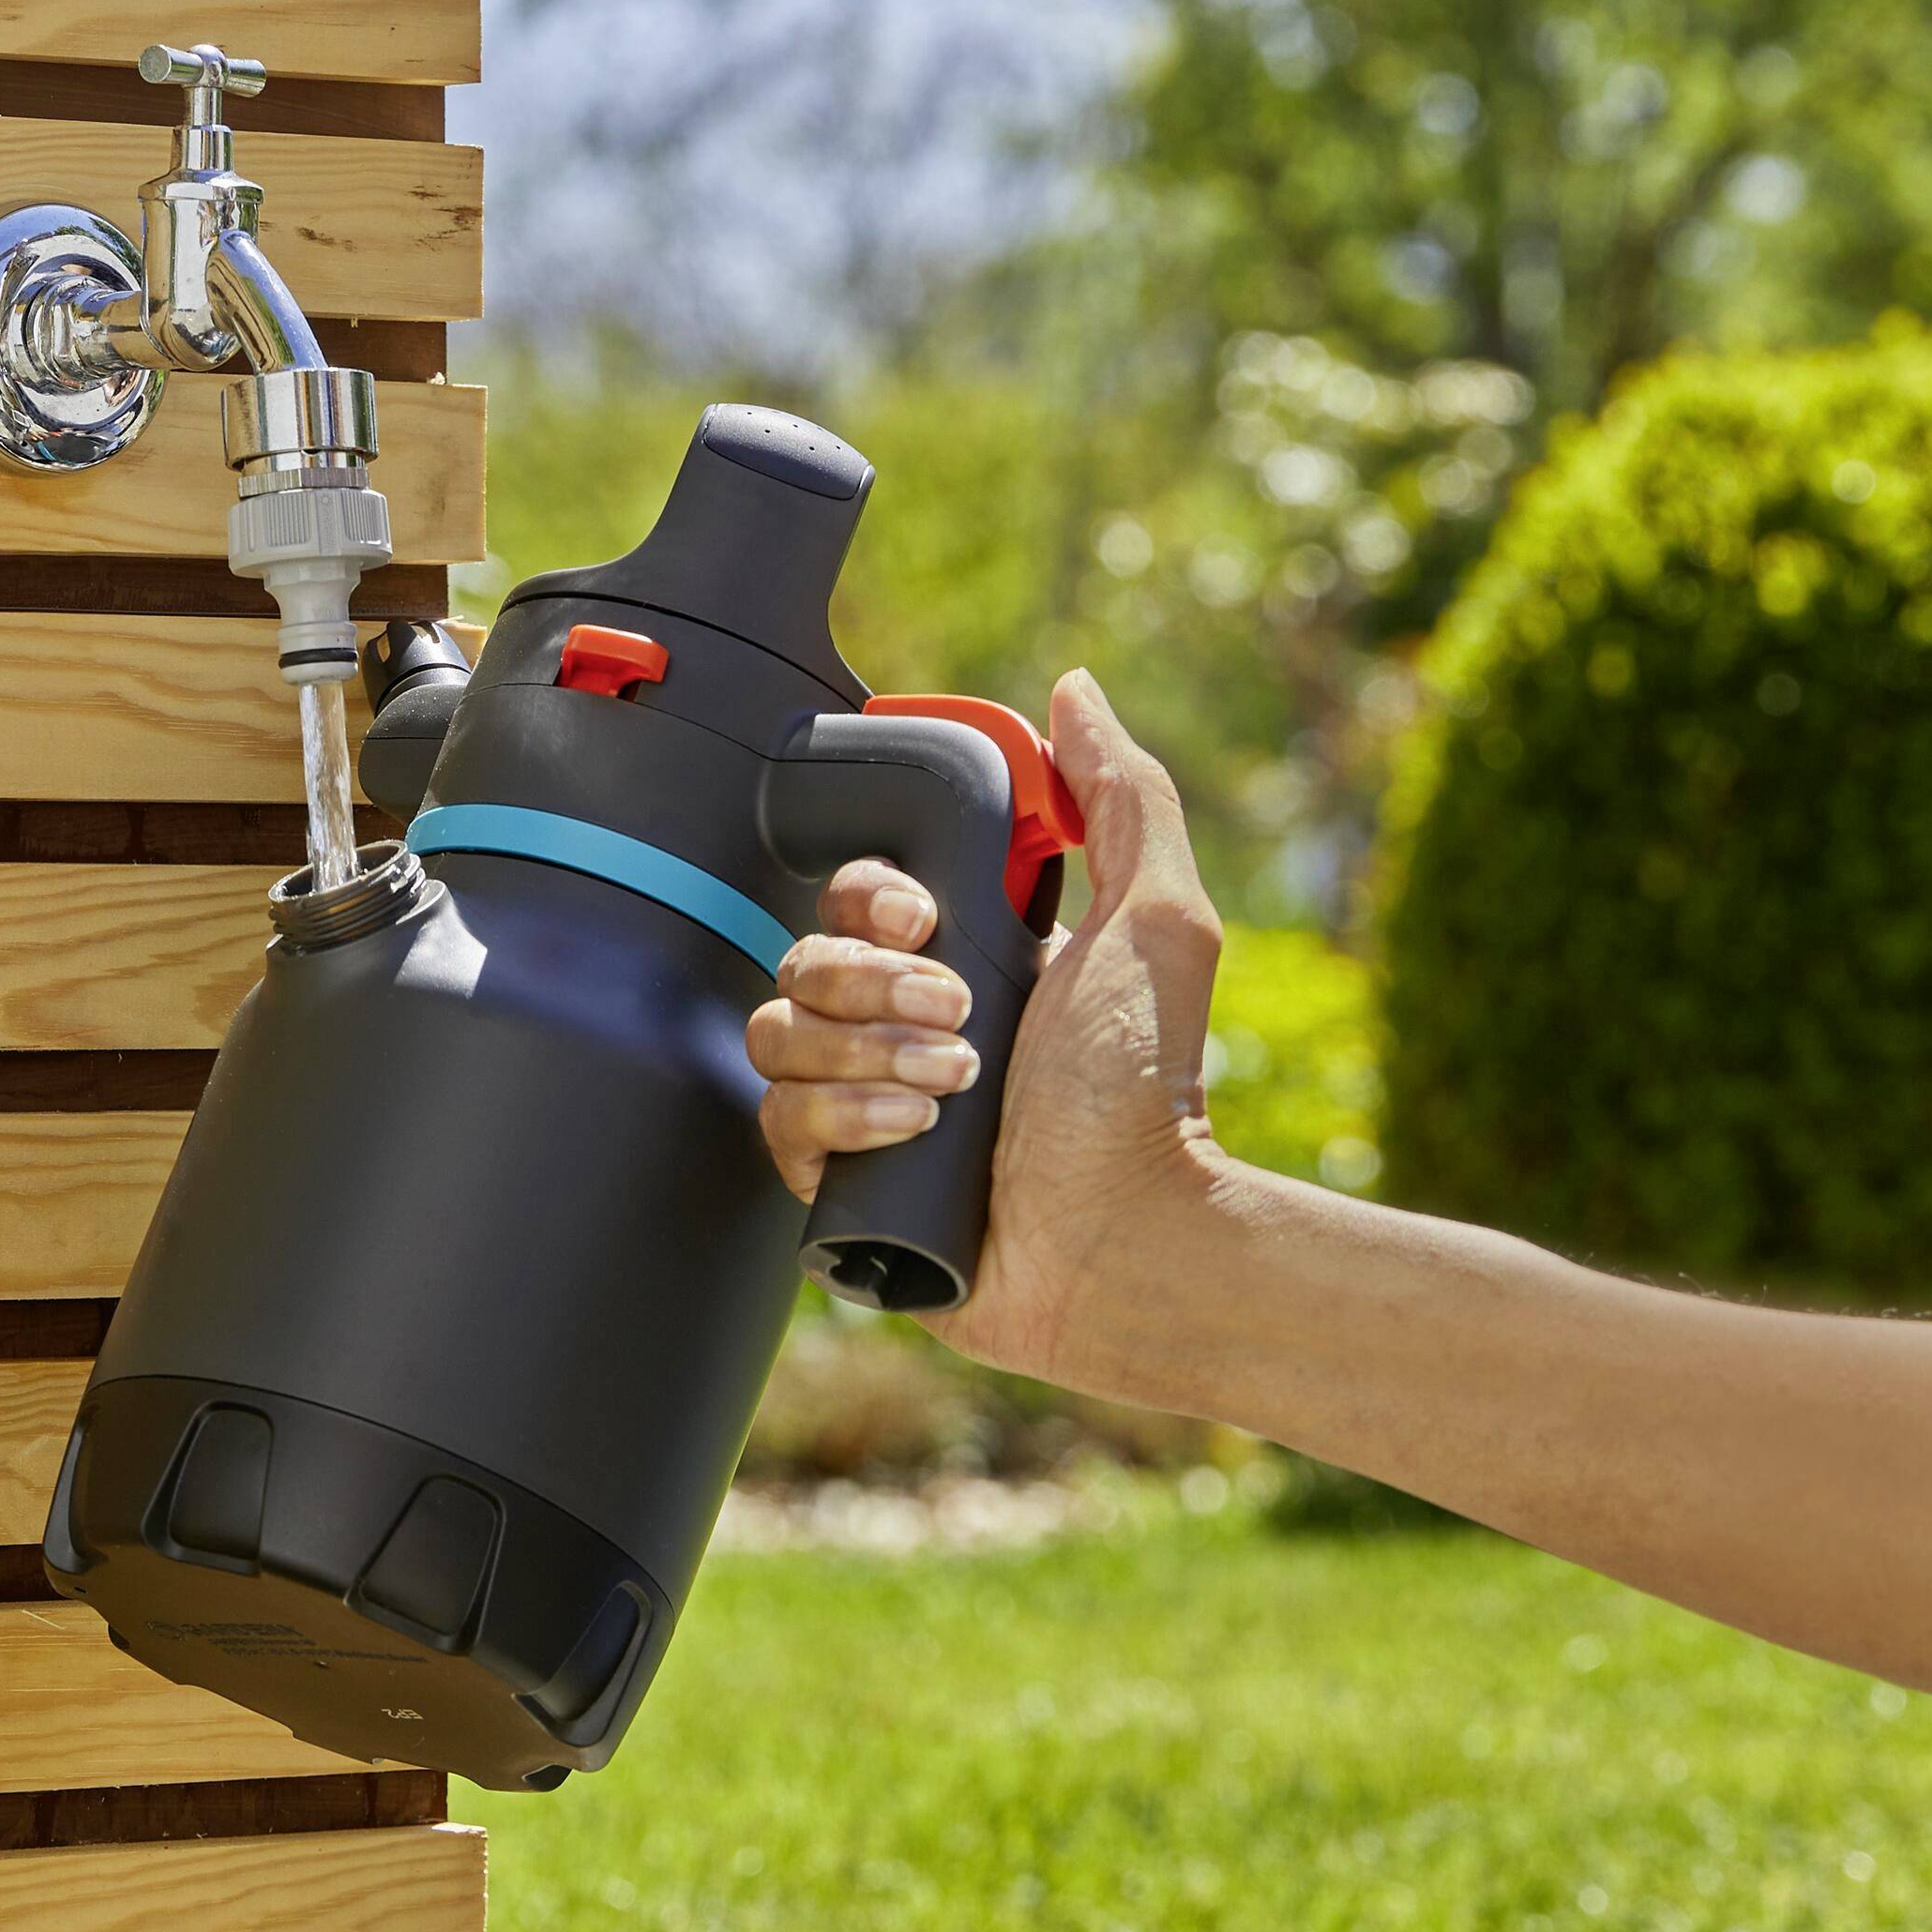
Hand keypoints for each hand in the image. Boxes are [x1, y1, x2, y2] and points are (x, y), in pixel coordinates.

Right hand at [746, 670, 1228, 1390]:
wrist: (1128, 1240)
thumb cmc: (1151, 1094)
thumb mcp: (1156, 922)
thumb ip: (1123, 797)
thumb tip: (1075, 690)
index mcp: (960, 960)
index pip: (855, 894)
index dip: (870, 893)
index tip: (927, 914)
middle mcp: (899, 1027)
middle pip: (803, 954)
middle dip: (874, 980)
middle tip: (961, 1014)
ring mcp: (861, 1105)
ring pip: (779, 1033)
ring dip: (861, 1049)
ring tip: (950, 1084)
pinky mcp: (834, 1184)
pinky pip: (775, 1122)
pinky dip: (838, 1116)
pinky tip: (911, 1129)